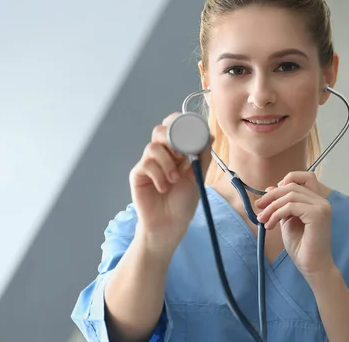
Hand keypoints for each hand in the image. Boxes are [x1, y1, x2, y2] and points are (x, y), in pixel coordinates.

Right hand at [129, 112, 212, 248]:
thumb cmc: (183, 203)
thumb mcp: (198, 177)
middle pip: (160, 130)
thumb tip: (210, 136)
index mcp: (177, 152)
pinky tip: (163, 188)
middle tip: (182, 156)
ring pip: (153, 147)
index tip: (190, 133)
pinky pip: (146, 164)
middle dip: (172, 140)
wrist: (170, 225)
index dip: (179, 123)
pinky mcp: (138, 174)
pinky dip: (158, 175)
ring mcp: (149, 163)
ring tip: (174, 180)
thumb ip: (202, 157)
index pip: (173, 127)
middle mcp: (162, 154)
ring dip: (167, 163)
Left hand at [255, 171, 334, 278]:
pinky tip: (270, 226)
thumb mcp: (287, 220)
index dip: (287, 180)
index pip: (305, 177)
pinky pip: (290, 207)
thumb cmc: (302, 246)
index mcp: (317, 200)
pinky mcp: (317, 215)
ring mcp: (321, 207)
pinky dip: (276, 214)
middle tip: (259, 207)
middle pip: (292, 186)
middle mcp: (322, 201)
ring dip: (272, 207)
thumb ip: (281, 205)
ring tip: (263, 220)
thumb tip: (270, 188)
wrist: (312, 266)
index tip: (272, 195)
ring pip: (290, 195)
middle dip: (272, 196)